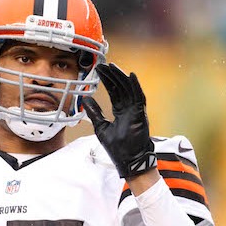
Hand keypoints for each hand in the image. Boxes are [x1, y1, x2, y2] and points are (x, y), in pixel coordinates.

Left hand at [82, 63, 156, 178]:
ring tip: (112, 67)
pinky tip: (130, 75)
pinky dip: (135, 86)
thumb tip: (85, 99)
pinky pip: (139, 97)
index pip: (114, 92)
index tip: (100, 71)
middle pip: (121, 87)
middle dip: (112, 75)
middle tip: (103, 65)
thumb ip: (95, 112)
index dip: (107, 81)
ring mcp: (136, 110)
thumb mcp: (101, 127)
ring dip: (121, 77)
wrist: (129, 161)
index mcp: (121, 111)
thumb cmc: (118, 148)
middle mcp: (129, 108)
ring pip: (129, 89)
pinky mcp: (140, 114)